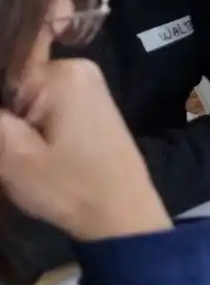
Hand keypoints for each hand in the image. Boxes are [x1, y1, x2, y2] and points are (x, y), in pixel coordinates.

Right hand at [0, 59, 169, 240]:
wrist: (123, 214)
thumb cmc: (69, 187)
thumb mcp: (13, 156)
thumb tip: (1, 113)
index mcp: (63, 73)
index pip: (2, 71)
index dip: (0, 111)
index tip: (6, 141)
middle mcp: (80, 70)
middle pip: (14, 85)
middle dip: (6, 117)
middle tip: (11, 153)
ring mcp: (90, 88)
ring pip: (28, 99)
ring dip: (16, 125)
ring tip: (24, 156)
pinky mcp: (92, 107)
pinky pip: (47, 108)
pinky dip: (33, 128)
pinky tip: (36, 153)